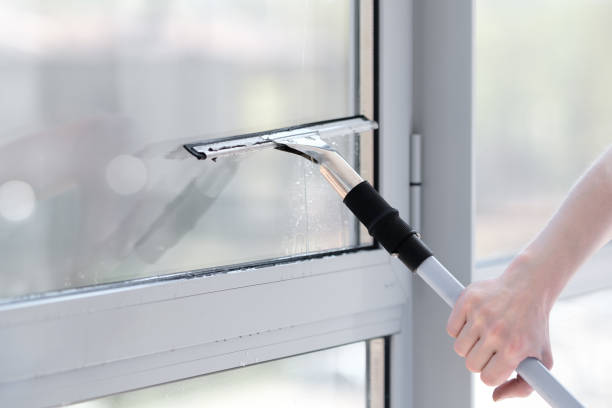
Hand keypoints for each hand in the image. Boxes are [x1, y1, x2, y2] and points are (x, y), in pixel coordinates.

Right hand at [446, 253, 553, 400]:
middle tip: (490, 347)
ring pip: (459, 348)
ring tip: (483, 333)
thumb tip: (496, 398)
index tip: (496, 364)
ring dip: (469, 345)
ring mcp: (480, 315)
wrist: (528, 287)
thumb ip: (523, 387)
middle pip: (470, 364)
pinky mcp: (467, 300)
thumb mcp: (542, 360)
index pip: (487, 379)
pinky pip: (451, 329)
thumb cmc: (533, 325)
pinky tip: (473, 322)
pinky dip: (458, 328)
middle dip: (479, 360)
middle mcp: (496, 332)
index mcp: (514, 349)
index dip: (491, 374)